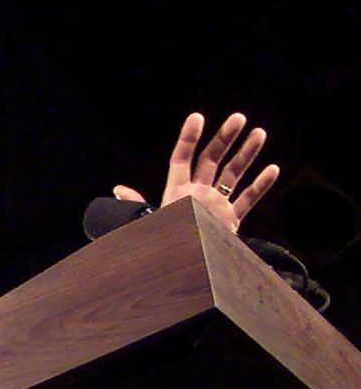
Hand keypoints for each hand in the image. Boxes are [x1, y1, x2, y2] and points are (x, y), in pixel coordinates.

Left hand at [114, 112, 278, 234]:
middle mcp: (197, 194)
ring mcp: (215, 206)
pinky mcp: (230, 221)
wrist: (182, 270)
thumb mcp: (148, 222)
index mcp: (176, 192)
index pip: (182, 159)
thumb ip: (136, 204)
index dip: (188, 138)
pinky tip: (272, 169)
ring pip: (234, 175)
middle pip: (212, 160)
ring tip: (259, 133)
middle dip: (225, 138)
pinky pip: (247, 200)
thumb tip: (116, 190)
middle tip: (239, 118)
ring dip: (246, 154)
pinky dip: (260, 186)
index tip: (197, 117)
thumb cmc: (162, 245)